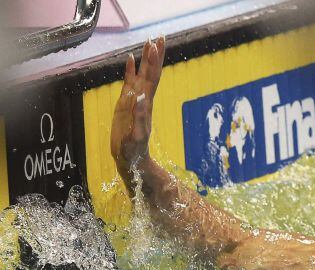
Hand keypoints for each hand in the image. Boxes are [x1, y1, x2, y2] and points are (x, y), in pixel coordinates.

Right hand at [111, 37, 165, 173]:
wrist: (130, 158)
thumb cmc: (134, 150)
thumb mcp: (136, 136)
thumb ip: (139, 118)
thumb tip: (142, 99)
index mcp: (146, 104)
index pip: (152, 78)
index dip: (154, 62)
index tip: (155, 45)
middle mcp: (142, 99)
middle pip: (151, 72)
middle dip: (154, 55)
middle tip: (158, 36)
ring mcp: (134, 100)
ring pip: (141, 75)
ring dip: (145, 59)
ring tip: (148, 41)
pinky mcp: (125, 104)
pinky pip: (128, 82)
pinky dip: (129, 70)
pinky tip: (129, 58)